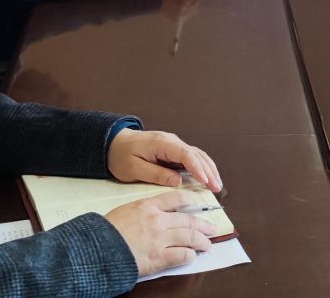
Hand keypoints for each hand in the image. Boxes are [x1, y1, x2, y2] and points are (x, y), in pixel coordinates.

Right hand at [103, 191, 216, 277]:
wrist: (96, 248)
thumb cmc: (105, 231)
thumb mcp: (124, 211)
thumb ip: (141, 212)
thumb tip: (151, 215)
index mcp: (147, 206)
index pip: (175, 199)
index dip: (190, 202)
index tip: (198, 205)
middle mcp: (158, 220)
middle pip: (188, 220)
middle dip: (203, 224)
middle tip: (211, 228)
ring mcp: (160, 239)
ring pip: (190, 237)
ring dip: (202, 241)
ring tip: (207, 244)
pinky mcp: (159, 257)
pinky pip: (182, 255)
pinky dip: (190, 255)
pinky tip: (192, 256)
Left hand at [108, 127, 225, 190]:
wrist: (113, 143)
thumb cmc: (121, 156)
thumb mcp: (134, 169)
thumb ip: (156, 174)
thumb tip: (178, 181)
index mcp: (161, 143)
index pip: (185, 154)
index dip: (197, 168)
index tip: (205, 181)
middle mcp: (171, 141)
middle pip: (196, 154)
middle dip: (208, 171)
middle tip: (216, 187)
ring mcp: (173, 144)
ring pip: (197, 155)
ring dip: (208, 169)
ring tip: (216, 184)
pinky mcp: (173, 150)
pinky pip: (191, 157)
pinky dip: (202, 167)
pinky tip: (207, 177)